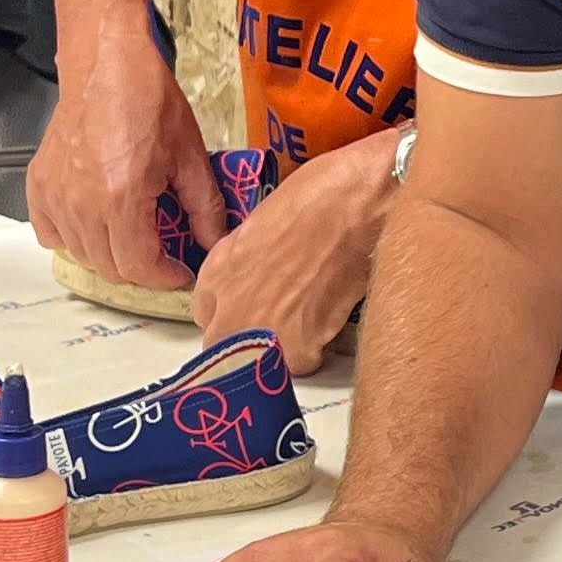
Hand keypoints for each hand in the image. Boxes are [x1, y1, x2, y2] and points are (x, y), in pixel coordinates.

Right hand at [33, 28, 225, 289]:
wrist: (107, 64)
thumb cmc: (146, 98)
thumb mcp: (190, 155)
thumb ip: (205, 207)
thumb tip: (212, 241)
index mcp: (121, 197)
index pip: (139, 266)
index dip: (164, 276)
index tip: (179, 270)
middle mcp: (82, 202)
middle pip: (110, 267)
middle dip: (141, 269)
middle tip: (161, 254)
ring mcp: (56, 195)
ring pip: (81, 254)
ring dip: (110, 255)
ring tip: (133, 234)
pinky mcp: (41, 184)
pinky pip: (50, 233)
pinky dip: (71, 238)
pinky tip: (95, 223)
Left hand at [194, 134, 391, 373]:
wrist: (355, 206)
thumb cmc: (319, 196)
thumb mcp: (264, 222)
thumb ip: (250, 260)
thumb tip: (262, 276)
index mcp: (218, 269)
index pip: (206, 313)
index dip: (233, 312)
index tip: (251, 311)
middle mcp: (228, 304)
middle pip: (223, 346)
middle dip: (247, 342)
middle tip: (281, 327)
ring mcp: (258, 330)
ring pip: (259, 363)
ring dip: (281, 352)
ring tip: (312, 323)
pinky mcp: (295, 347)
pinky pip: (301, 364)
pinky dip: (317, 350)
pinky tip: (331, 321)